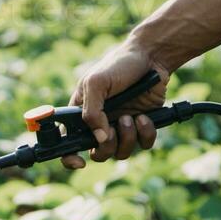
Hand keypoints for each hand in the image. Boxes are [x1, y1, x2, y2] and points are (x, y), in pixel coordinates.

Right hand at [62, 39, 170, 169]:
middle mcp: (100, 124)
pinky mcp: (142, 126)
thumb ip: (91, 112)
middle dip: (106, 147)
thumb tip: (99, 139)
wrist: (152, 57)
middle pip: (98, 154)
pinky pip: (143, 144)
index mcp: (81, 114)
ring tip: (131, 117)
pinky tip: (144, 116)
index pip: (69, 143)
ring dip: (127, 138)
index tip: (79, 161)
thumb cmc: (119, 65)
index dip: (69, 157)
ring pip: (121, 153)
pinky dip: (145, 133)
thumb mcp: (97, 83)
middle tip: (112, 130)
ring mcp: (121, 127)